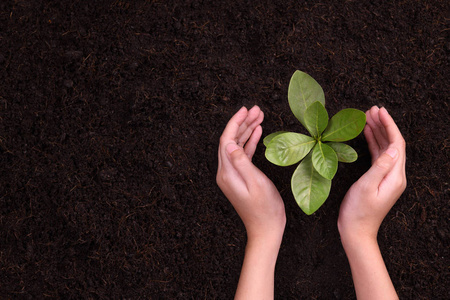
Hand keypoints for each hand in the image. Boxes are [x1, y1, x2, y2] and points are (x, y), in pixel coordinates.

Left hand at [217, 106, 285, 242]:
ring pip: (237, 146)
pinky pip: (242, 155)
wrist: (266, 229)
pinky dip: (249, 142)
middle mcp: (226, 172)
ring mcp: (232, 175)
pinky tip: (257, 132)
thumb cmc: (265, 209)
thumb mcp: (256, 183)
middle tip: (256, 109)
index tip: (245, 110)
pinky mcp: (240, 177)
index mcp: (227, 173)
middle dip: (242, 123)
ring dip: (247, 130)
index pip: (226, 140)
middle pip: (230, 140)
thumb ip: (242, 162)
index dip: (235, 123)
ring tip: (259, 116)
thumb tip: (229, 144)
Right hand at [338, 106, 405, 299]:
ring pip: (385, 148)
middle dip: (383, 125)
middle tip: (372, 109)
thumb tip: (394, 147)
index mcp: (396, 176)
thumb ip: (380, 166)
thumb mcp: (367, 186)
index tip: (380, 111)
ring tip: (367, 117)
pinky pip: (378, 156)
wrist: (356, 231)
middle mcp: (395, 175)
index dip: (389, 125)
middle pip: (393, 144)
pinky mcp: (378, 179)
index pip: (397, 144)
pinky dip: (373, 143)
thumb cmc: (358, 211)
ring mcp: (387, 177)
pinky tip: (366, 134)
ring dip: (378, 132)